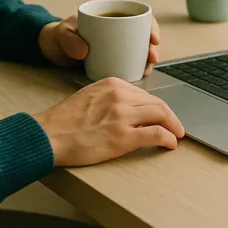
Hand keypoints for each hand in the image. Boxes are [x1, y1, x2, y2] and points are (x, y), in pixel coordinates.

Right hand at [32, 77, 185, 166]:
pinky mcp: (123, 137)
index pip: (144, 93)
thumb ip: (110, 98)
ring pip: (161, 115)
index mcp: (112, 84)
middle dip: (170, 115)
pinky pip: (156, 134)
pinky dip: (168, 138)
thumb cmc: (64, 121)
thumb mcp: (89, 96)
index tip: (161, 114)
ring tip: (177, 135)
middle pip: (157, 102)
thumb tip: (129, 108)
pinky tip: (170, 143)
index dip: (157, 105)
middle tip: (176, 126)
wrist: (50, 135)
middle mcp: (120, 96)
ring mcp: (122, 115)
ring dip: (173, 126)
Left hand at [39, 14, 161, 75]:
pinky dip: (138, 67)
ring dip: (148, 59)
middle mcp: (117, 29)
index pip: (137, 16)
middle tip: (152, 57)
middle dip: (153, 46)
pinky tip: (140, 75)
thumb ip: (70, 41)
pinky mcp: (114, 59)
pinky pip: (130, 61)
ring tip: (146, 69)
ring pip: (140, 49)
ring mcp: (117, 44)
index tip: (153, 38)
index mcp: (109, 15)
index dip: (150, 26)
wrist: (52, 49)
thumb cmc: (58, 37)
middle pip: (143, 34)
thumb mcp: (62, 35)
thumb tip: (85, 50)